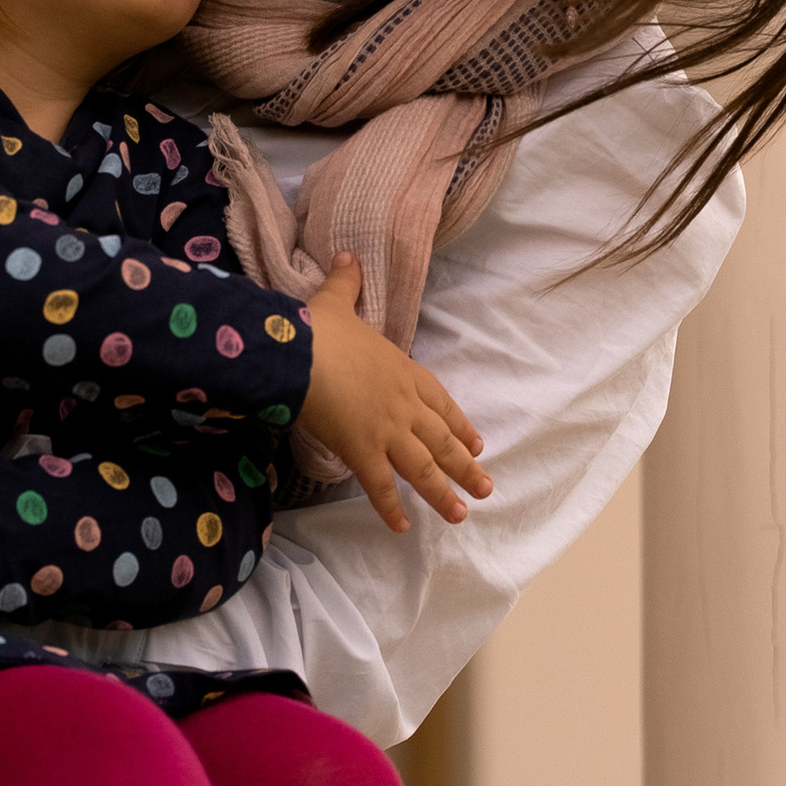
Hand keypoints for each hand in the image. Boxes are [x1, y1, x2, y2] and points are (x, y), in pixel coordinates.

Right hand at [296, 254, 490, 535]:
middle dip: (465, 466)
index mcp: (403, 371)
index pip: (440, 403)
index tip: (477, 444)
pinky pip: (380, 486)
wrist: (299, 353)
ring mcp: (387, 430)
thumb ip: (346, 283)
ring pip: (423, 468)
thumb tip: (346, 257)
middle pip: (442, 440)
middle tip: (486, 488)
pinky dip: (392, 507)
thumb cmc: (318, 330)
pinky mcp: (362, 451)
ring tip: (461, 515)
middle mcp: (403, 405)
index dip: (459, 425)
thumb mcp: (336, 301)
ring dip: (443, 492)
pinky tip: (402, 527)